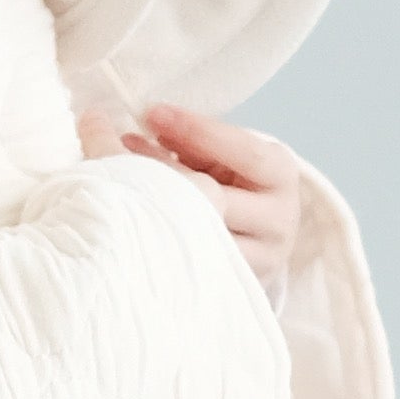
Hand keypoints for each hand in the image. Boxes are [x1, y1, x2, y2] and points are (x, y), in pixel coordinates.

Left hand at [118, 97, 302, 298]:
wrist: (256, 237)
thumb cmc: (233, 184)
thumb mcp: (222, 156)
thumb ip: (191, 139)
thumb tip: (141, 120)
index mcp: (281, 175)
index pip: (244, 152)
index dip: (198, 131)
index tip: (153, 113)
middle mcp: (278, 220)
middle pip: (218, 196)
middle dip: (165, 169)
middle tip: (120, 144)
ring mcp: (259, 258)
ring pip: (201, 232)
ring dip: (156, 205)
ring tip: (118, 180)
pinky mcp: (233, 285)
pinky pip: (191, 261)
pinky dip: (159, 237)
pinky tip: (131, 219)